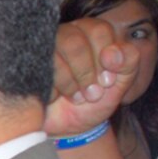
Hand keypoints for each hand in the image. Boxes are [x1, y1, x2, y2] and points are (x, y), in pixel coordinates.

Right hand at [47, 17, 139, 137]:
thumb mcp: (121, 84)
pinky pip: (42, 69)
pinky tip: (57, 98)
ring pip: (56, 53)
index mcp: (91, 34)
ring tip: (76, 98)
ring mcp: (44, 48)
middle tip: (93, 93)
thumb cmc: (94, 101)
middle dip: (87, 72)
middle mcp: (67, 35)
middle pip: (76, 40)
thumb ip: (129, 63)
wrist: (70, 128)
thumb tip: (112, 54)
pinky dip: (55, 89)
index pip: (99, 30)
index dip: (105, 57)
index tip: (108, 81)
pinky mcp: (28, 64)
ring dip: (72, 81)